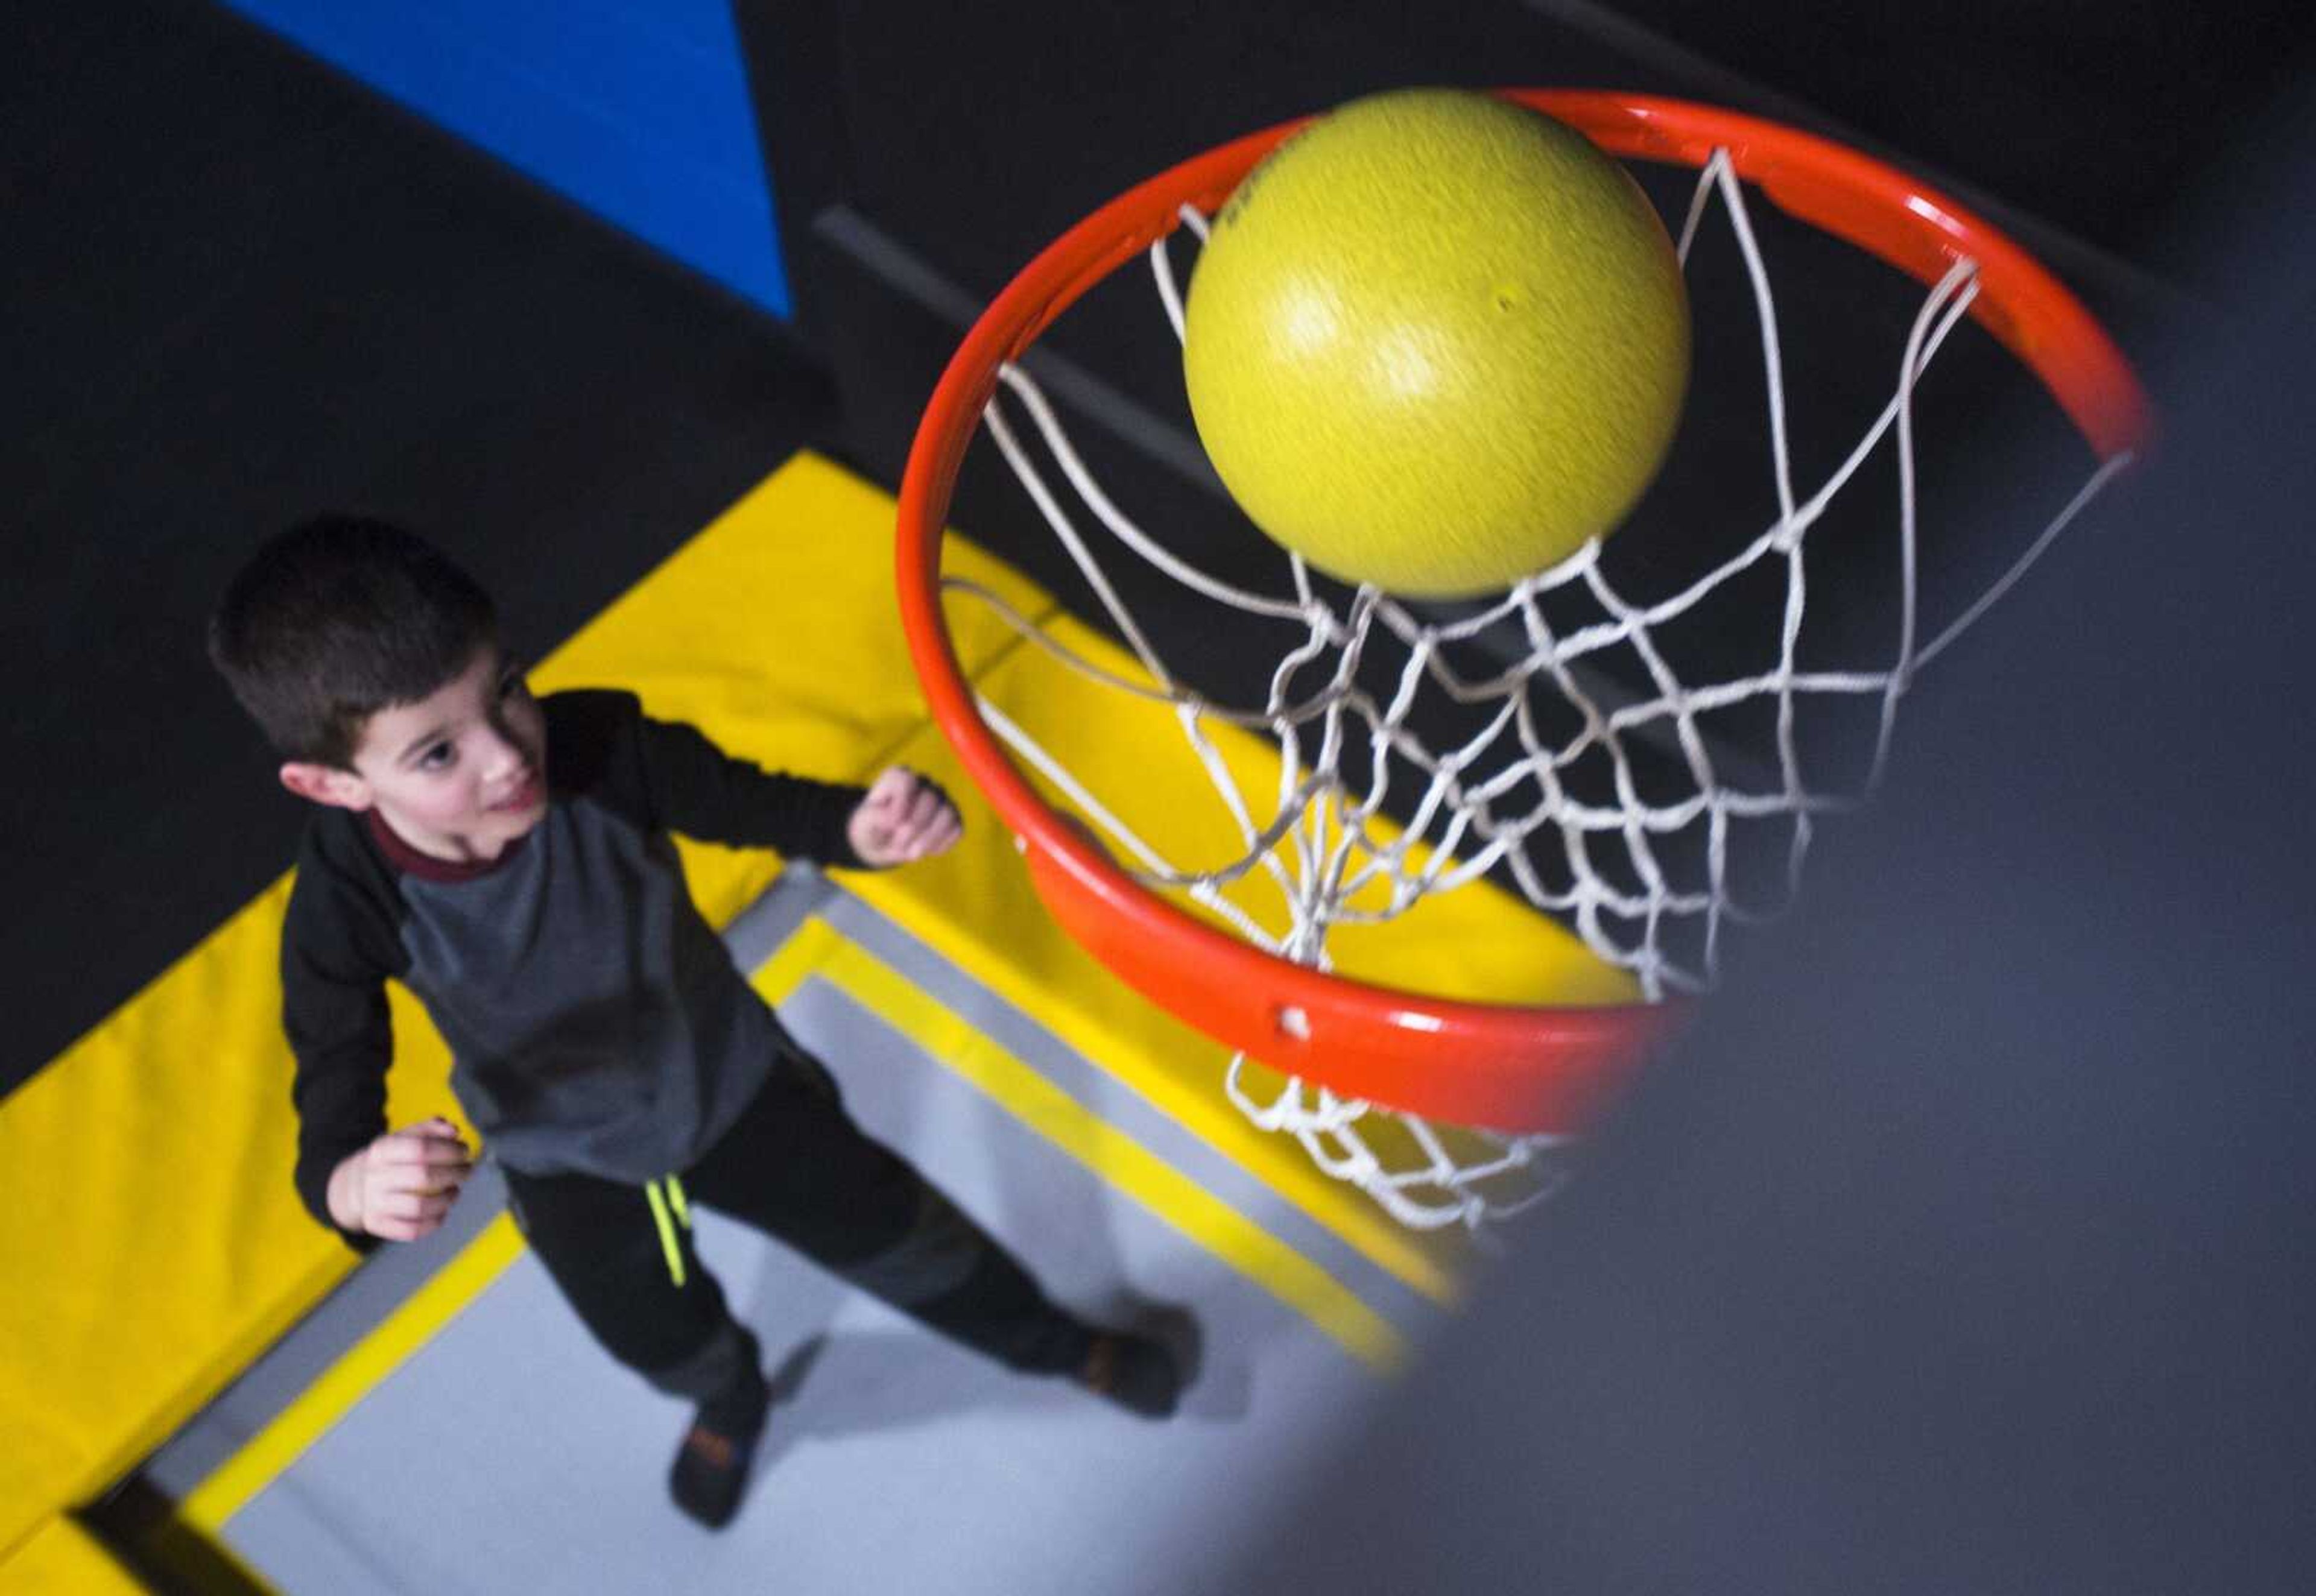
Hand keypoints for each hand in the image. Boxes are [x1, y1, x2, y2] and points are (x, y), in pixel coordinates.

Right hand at [328, 1116, 472, 1240]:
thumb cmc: (392, 1159)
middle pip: (423, 1177)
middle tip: (467, 1170)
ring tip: (455, 1191)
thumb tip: (453, 1130)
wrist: (354, 1185)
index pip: (420, 1148)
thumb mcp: (405, 1137)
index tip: (464, 1150)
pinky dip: (434, 1223)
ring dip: (446, 1200)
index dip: (449, 1149)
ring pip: (419, 1207)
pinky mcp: (376, 1224)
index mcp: (382, 1150)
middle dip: (454, 1173)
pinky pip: (411, 1231)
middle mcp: (375, 1176)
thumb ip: (431, 1129)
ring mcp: (373, 1203)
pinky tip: (443, 1212)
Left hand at [847, 766, 962, 865]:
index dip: (902, 803)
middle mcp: (923, 783)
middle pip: (930, 799)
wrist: (884, 843)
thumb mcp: (865, 823)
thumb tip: (896, 820)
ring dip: (930, 838)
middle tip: (897, 845)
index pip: (907, 780)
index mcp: (898, 777)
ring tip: (912, 853)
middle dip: (913, 828)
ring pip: (947, 813)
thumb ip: (875, 816)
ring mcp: (941, 799)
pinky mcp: (953, 817)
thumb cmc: (873, 827)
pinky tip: (927, 850)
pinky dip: (942, 843)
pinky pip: (956, 828)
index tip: (893, 825)